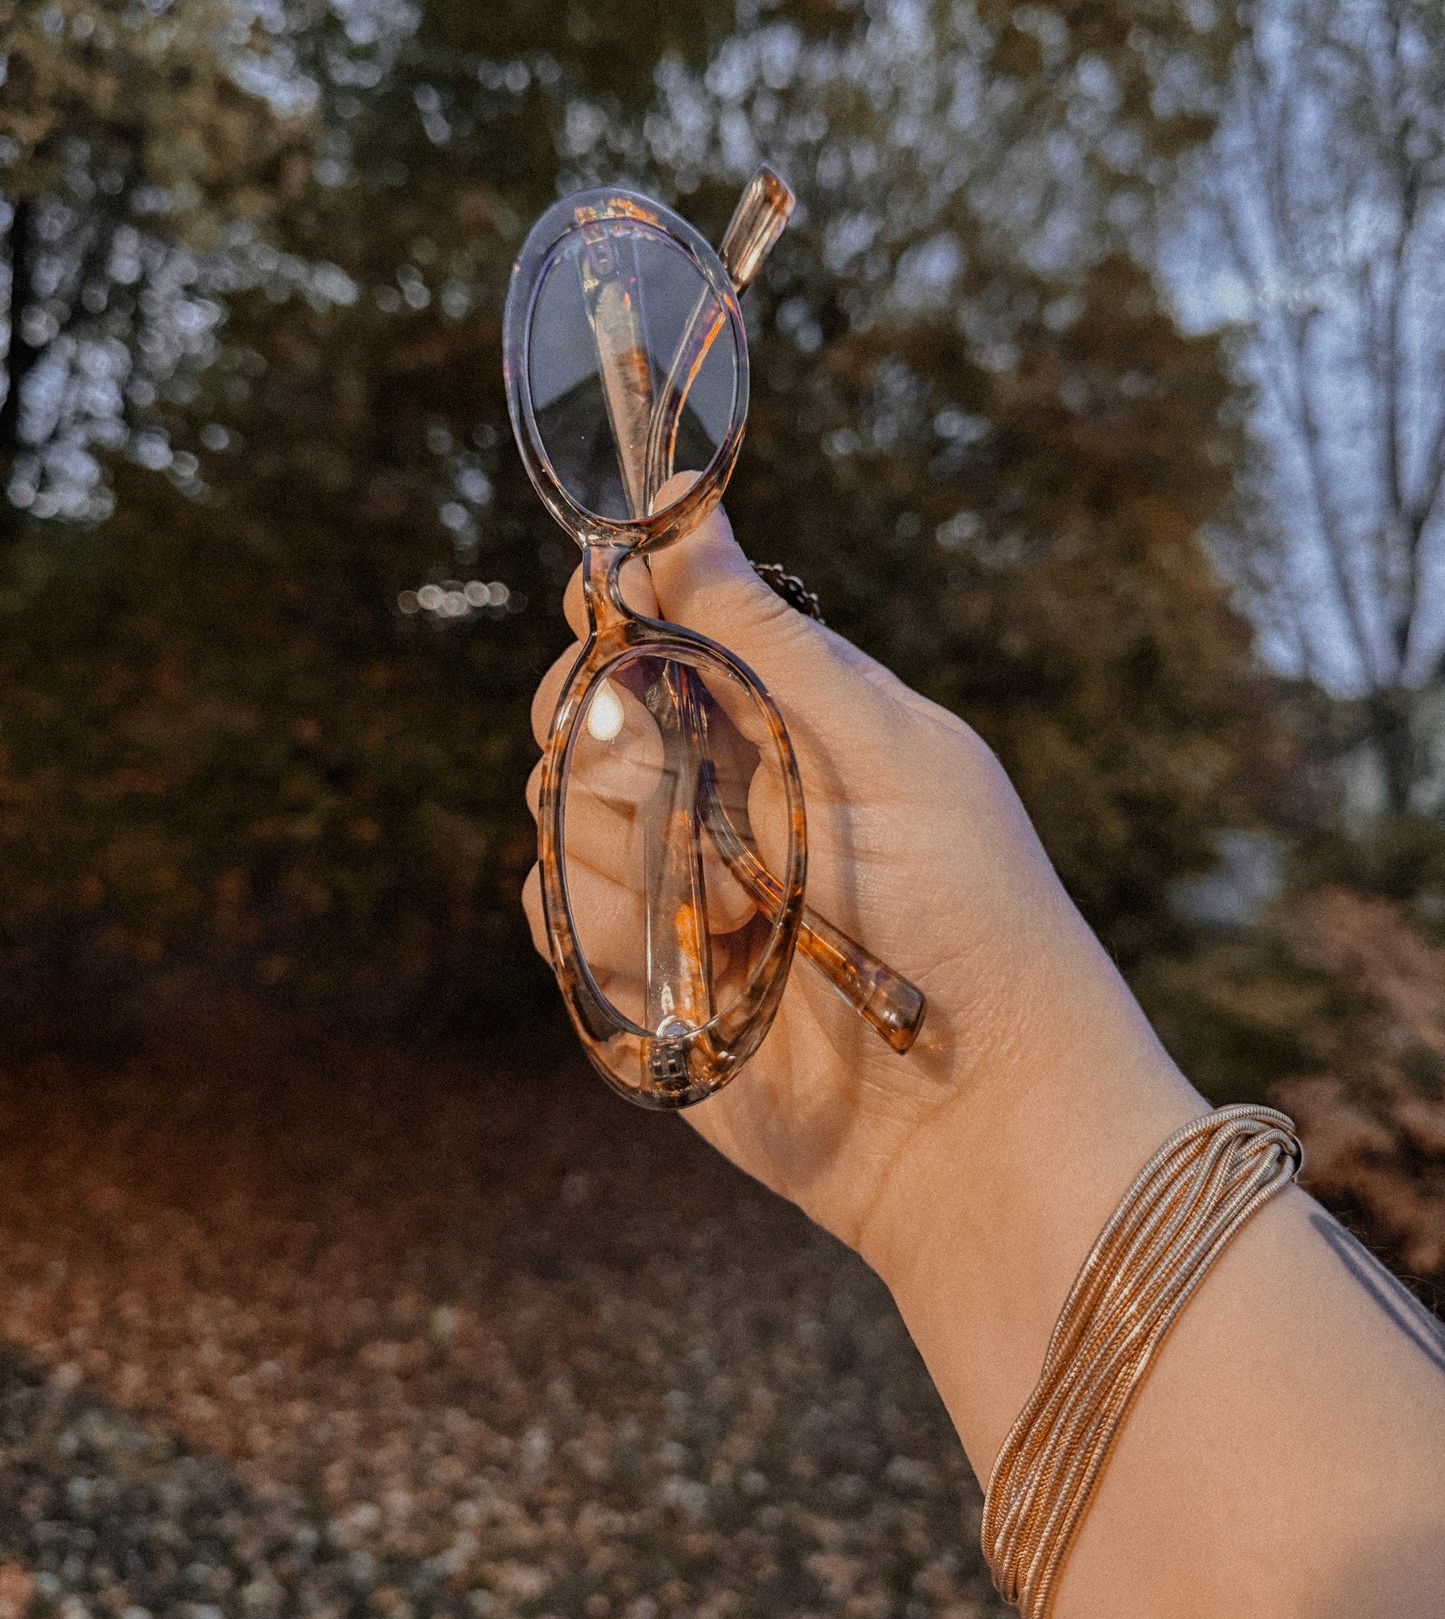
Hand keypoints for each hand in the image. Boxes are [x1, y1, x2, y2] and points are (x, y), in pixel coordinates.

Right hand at [523, 498, 1180, 1285]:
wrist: (975, 1116)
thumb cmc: (970, 916)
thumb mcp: (882, 751)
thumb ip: (767, 642)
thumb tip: (680, 501)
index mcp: (785, 711)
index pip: (654, 620)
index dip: (617, 619)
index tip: (611, 632)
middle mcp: (714, 784)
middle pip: (581, 708)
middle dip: (614, 744)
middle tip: (698, 801)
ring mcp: (671, 875)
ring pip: (554, 805)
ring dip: (635, 854)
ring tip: (750, 913)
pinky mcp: (637, 964)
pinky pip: (549, 906)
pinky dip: (608, 927)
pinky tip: (706, 963)